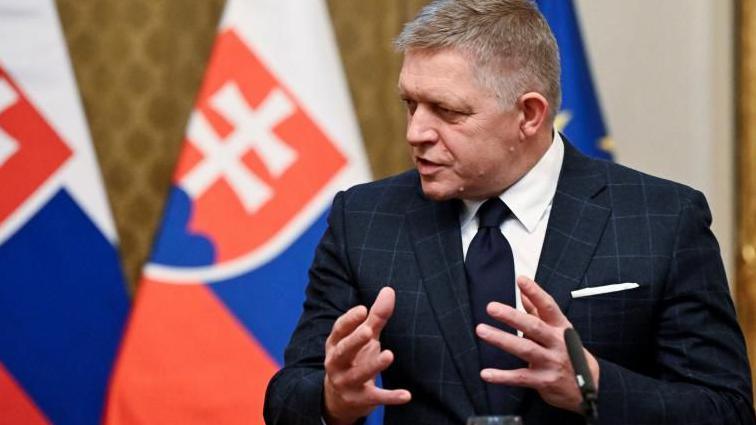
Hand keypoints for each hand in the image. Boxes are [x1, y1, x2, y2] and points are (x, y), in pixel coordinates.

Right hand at [323, 287, 411, 424]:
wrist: (339, 399)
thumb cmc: (354, 358)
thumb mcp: (363, 337)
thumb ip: (376, 316)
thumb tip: (389, 289)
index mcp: (336, 344)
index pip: (339, 331)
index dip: (349, 320)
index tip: (362, 309)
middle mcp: (337, 363)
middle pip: (343, 352)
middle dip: (354, 341)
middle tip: (368, 332)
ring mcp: (347, 383)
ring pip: (358, 374)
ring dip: (373, 366)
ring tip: (389, 355)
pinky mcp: (360, 400)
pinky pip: (376, 398)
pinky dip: (390, 397)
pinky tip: (407, 395)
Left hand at [475, 276, 599, 412]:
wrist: (589, 387)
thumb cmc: (568, 352)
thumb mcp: (558, 330)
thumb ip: (539, 311)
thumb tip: (523, 291)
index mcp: (561, 327)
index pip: (549, 306)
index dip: (536, 293)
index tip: (521, 279)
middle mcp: (558, 343)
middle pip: (534, 326)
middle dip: (512, 316)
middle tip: (491, 307)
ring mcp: (551, 362)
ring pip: (525, 349)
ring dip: (502, 339)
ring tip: (481, 330)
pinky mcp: (544, 381)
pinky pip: (520, 377)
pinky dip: (502, 376)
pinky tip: (485, 373)